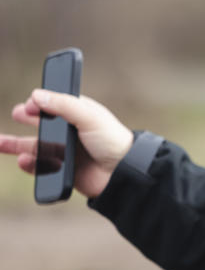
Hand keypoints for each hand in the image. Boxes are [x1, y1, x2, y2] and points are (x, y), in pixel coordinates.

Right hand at [0, 90, 133, 198]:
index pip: (55, 104)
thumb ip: (64, 105)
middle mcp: (71, 132)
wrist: (123, 174)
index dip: (41, 102)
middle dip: (27, 118)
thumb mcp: (89, 117)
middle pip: (42, 123)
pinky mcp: (64, 170)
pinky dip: (29, 164)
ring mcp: (67, 151)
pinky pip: (41, 167)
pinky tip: (23, 161)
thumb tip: (37, 95)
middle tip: (17, 113)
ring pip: (35, 146)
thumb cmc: (113, 141)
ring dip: (17, 144)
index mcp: (79, 115)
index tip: (30, 105)